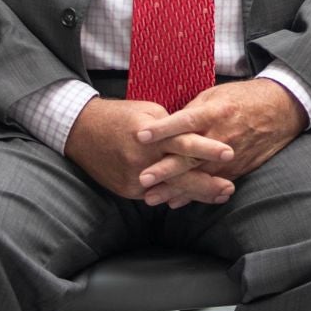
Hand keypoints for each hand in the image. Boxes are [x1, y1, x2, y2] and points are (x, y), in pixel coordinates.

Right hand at [65, 97, 235, 206]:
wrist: (81, 131)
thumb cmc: (119, 116)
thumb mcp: (148, 111)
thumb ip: (172, 126)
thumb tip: (195, 135)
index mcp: (150, 133)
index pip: (183, 142)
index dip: (207, 148)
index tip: (228, 153)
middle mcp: (142, 158)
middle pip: (180, 173)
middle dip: (207, 182)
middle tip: (230, 187)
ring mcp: (133, 177)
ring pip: (170, 189)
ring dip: (196, 194)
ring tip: (220, 196)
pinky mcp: (126, 190)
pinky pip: (156, 194)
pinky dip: (174, 195)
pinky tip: (194, 198)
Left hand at [134, 79, 307, 183]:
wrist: (281, 110)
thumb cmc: (243, 98)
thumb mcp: (216, 95)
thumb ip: (193, 112)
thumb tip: (168, 126)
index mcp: (215, 112)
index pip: (184, 121)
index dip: (162, 129)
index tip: (140, 136)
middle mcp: (221, 136)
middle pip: (189, 155)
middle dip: (165, 169)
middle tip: (143, 179)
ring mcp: (230, 156)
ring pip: (198, 175)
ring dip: (175, 188)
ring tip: (151, 198)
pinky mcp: (237, 169)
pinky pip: (212, 184)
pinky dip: (193, 194)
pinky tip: (175, 202)